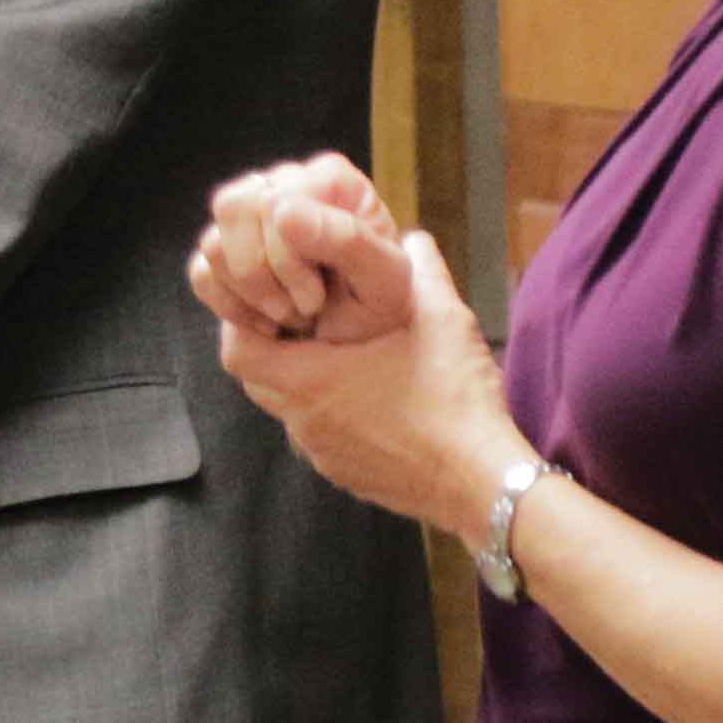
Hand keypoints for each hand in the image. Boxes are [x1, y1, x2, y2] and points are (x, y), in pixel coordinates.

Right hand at [190, 155, 407, 342]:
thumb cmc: (379, 304)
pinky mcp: (224, 249)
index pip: (274, 201)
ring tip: (289, 315)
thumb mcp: (384, 280)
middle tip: (302, 309)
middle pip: (233, 208)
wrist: (360, 340)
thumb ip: (347, 240)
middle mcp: (283, 183)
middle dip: (262, 276)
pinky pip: (201, 272)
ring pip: (212, 243)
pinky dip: (231, 307)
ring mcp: (248, 216)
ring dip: (250, 295)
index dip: (286, 259)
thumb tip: (283, 211)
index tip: (316, 297)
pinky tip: (266, 319)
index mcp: (330, 179)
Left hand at [203, 214, 515, 540]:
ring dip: (310, 382)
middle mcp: (302, 423)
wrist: (483, 483)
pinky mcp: (348, 476)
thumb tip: (414, 239)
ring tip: (347, 355)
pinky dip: (336, 414)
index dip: (246, 322)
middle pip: (261, 380)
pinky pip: (324, 438)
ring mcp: (323, 455)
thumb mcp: (443, 320)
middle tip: (308, 319)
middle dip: (277, 347)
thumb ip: (424, 272)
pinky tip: (376, 398)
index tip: (276, 303)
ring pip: (293, 411)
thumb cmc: (454, 400)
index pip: (238, 350)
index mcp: (308, 382)